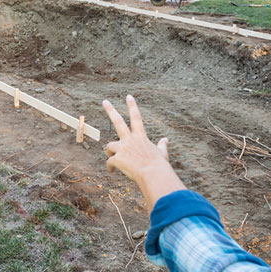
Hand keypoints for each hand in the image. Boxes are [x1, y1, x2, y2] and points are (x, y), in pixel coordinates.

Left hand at [102, 95, 185, 210]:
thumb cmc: (159, 166)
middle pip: (118, 122)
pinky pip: (109, 162)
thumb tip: (166, 140)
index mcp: (141, 137)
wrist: (153, 175)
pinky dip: (110, 167)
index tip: (128, 96)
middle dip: (111, 110)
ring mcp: (122, 149)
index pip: (136, 118)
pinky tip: (112, 171)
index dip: (132, 106)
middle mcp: (130, 140)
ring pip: (109, 146)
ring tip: (111, 158)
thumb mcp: (162, 153)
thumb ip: (162, 145)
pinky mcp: (117, 159)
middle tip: (105, 101)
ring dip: (109, 152)